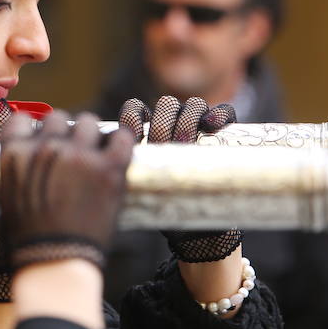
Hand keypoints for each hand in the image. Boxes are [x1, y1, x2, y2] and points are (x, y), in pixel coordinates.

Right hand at [0, 111, 134, 272]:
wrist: (55, 265)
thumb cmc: (27, 241)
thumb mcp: (7, 198)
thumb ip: (16, 172)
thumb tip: (25, 165)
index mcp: (15, 153)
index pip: (23, 119)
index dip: (35, 129)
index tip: (42, 140)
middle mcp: (45, 146)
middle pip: (58, 118)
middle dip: (64, 132)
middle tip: (71, 151)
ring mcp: (78, 154)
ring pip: (88, 122)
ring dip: (91, 134)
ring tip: (96, 152)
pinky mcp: (109, 167)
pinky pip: (122, 136)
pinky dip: (121, 141)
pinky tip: (118, 152)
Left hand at [118, 96, 240, 262]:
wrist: (198, 224)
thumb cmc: (164, 207)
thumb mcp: (142, 192)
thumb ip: (127, 182)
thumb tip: (102, 184)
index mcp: (147, 134)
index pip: (136, 109)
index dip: (133, 115)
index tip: (135, 134)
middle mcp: (171, 125)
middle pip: (167, 105)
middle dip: (164, 122)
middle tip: (167, 145)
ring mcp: (197, 126)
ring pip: (193, 104)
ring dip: (189, 117)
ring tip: (188, 141)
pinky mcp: (223, 133)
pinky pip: (225, 112)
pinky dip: (221, 113)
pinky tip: (214, 124)